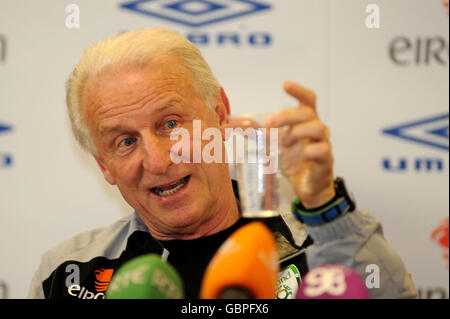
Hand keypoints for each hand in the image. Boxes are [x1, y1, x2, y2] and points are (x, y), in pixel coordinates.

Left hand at [266, 81, 334, 208]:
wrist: (306, 187)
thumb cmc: (293, 161)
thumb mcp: (273, 144)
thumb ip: (256, 132)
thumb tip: (232, 122)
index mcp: (305, 122)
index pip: (307, 100)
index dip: (298, 91)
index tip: (284, 85)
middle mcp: (316, 129)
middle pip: (308, 112)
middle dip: (287, 115)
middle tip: (269, 122)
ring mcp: (323, 144)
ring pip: (318, 127)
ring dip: (298, 131)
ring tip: (284, 142)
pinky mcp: (325, 160)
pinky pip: (323, 149)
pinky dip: (311, 150)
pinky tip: (302, 154)